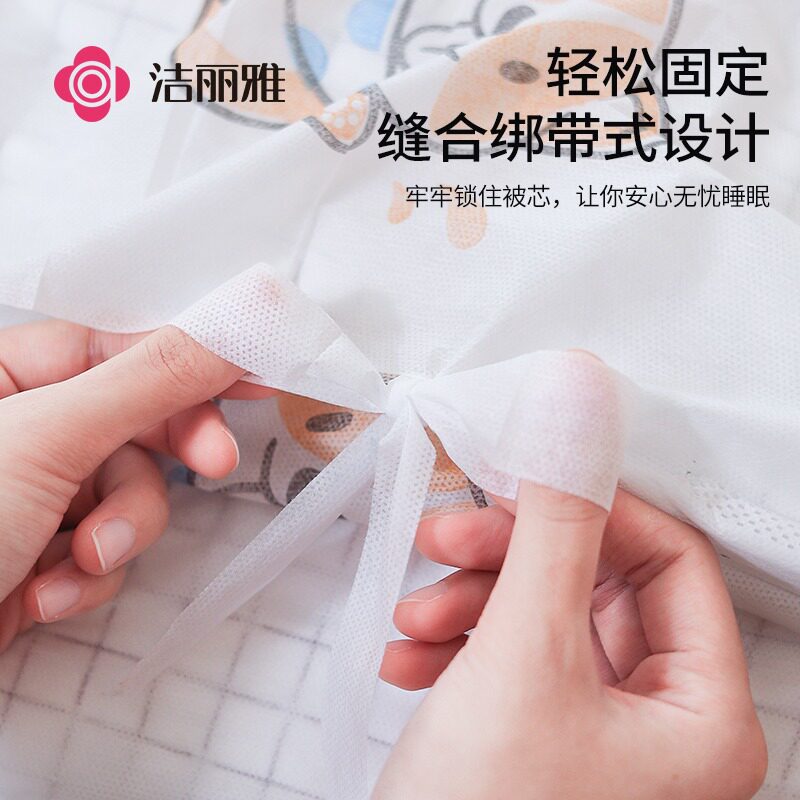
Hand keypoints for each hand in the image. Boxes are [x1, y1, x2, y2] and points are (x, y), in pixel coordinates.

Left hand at [0, 320, 271, 649]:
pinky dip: (88, 575)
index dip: (187, 360)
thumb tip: (237, 316)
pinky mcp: (43, 553)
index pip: (115, 348)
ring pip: (126, 492)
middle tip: (212, 463)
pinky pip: (103, 547)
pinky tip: (47, 595)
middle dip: (161, 458)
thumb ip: (152, 378)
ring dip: (117, 533)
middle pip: (131, 421)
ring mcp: (32, 494)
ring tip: (76, 561)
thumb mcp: (51, 439)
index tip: (253, 369)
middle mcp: (16, 429)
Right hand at [377, 485, 766, 798]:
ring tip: (412, 619)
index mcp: (699, 714)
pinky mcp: (537, 742)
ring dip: (470, 604)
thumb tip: (577, 410)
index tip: (523, 484)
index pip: (669, 560)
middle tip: (447, 539)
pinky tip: (408, 659)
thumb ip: (552, 525)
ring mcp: (595, 736)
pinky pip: (507, 663)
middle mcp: (659, 727)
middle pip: (592, 587)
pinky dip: (456, 648)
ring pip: (540, 620)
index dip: (595, 509)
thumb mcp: (520, 654)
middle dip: (509, 559)